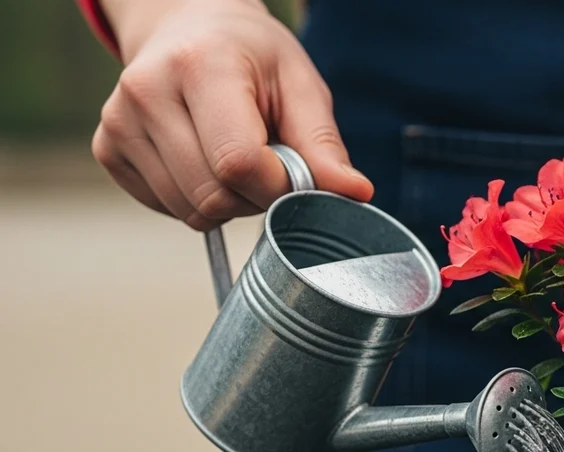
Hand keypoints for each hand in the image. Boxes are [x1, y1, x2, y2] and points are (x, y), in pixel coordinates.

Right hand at [91, 0, 372, 231]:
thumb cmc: (253, 58)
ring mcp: (117, 122)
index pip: (238, 163)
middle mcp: (146, 92)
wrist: (189, 28)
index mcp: (200, 66)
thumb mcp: (300, 86)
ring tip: (236, 158)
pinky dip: (197, 200)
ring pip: (189, 210)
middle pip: (212, 194)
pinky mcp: (107, 149)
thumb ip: (324, 145)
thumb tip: (357, 193)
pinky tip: (205, 161)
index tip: (295, 173)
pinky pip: (166, 208)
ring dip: (228, 202)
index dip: (277, 186)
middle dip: (255, 197)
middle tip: (269, 165)